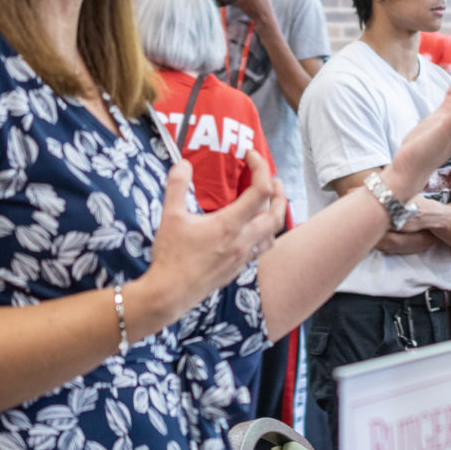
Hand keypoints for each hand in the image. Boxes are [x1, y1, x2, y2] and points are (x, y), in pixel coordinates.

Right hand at [136, 152, 281, 327]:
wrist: (171, 292)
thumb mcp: (170, 216)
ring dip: (276, 215)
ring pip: (273, 234)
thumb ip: (177, 185)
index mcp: (229, 224)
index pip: (260, 191)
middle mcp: (242, 240)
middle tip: (274, 180)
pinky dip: (266, 234)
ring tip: (270, 202)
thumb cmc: (171, 255)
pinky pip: (262, 248)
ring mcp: (243, 256)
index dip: (261, 168)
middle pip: (277, 214)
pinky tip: (256, 229)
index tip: (251, 156)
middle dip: (280, 193)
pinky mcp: (239, 268)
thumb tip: (183, 163)